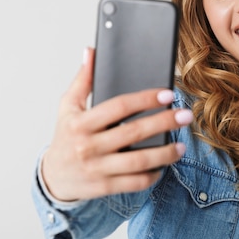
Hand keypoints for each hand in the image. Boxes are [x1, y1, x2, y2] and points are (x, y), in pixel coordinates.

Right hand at [41, 48, 192, 201]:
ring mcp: (96, 168)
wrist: (53, 177)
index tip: (167, 95)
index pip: (119, 106)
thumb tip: (91, 52)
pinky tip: (163, 166)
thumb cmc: (66, 137)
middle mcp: (88, 146)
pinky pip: (133, 183)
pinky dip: (151, 175)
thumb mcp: (68, 106)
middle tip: (185, 115)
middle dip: (163, 123)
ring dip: (164, 154)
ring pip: (137, 162)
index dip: (145, 99)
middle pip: (133, 132)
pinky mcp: (103, 187)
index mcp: (81, 122)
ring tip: (181, 146)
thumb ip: (83, 80)